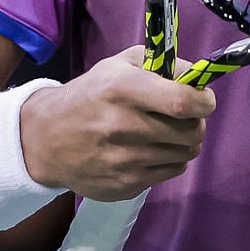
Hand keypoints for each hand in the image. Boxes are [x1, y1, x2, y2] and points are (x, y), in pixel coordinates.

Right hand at [18, 47, 214, 201]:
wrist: (45, 139)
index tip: (205, 100)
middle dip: (197, 123)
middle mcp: (123, 126)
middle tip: (187, 117)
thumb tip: (198, 78)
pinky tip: (153, 150)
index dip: (203, 102)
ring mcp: (123, 161)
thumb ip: (161, 64)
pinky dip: (170, 160)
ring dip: (184, 143)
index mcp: (122, 89)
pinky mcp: (124, 185)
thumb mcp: (118, 65)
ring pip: (184, 155)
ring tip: (168, 133)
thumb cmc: (89, 95)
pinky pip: (170, 173)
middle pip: (189, 132)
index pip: (182, 101)